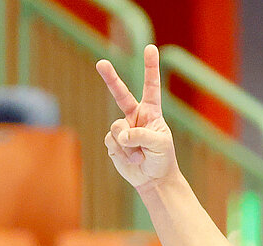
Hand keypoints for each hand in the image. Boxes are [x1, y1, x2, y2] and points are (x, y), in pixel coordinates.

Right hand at [96, 46, 177, 189]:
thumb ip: (142, 135)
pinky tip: (131, 159)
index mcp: (151, 111)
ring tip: (139, 155)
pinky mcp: (113, 142)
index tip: (150, 48)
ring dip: (128, 144)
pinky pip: (112, 142)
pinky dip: (122, 153)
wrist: (153, 179)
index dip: (150, 67)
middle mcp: (135, 116)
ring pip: (117, 128)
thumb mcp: (160, 145)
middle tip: (101, 63)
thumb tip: (122, 135)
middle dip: (110, 78)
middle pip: (120, 93)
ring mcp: (122, 129)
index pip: (150, 86)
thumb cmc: (162, 159)